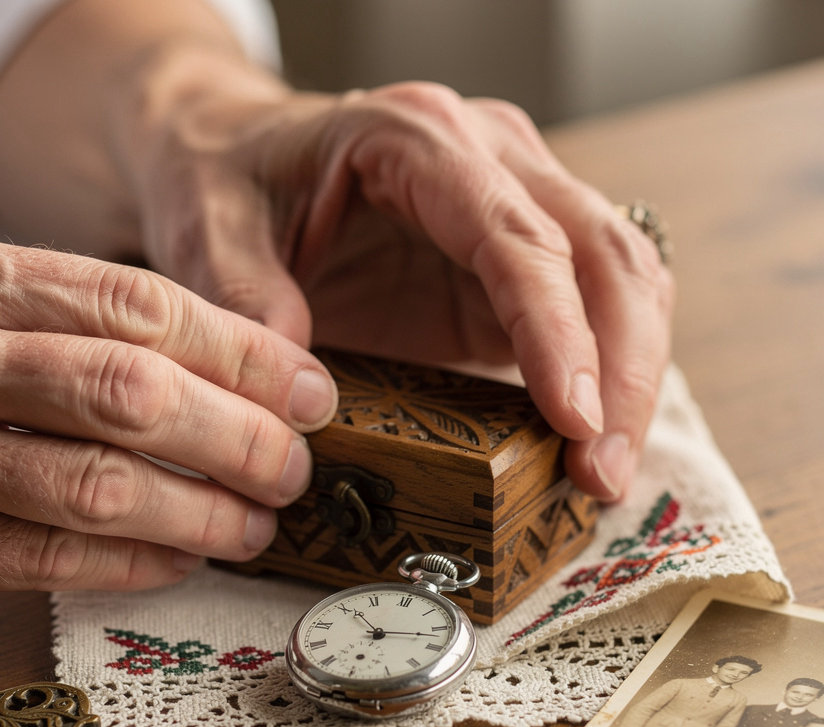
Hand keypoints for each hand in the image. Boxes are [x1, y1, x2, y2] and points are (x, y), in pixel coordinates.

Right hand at [0, 225, 336, 615]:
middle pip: (132, 393)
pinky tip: (183, 558)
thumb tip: (197, 363)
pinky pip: (48, 558)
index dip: (239, 350)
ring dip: (202, 510)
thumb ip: (44, 316)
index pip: (132, 303)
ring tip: (255, 520)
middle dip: (241, 434)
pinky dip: (134, 561)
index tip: (303, 385)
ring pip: (100, 485)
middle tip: (297, 462)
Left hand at [127, 67, 673, 500]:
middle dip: (619, 371)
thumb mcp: (209, 233)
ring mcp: (509, 203)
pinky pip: (589, 308)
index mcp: (416, 140)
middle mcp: (486, 158)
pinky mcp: (508, 260)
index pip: (517, 236)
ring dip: (628, 380)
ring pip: (620, 278)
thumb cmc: (226, 181)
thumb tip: (303, 397)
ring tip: (604, 475)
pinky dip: (603, 375)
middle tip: (603, 474)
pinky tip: (587, 442)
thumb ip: (246, 298)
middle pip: (600, 254)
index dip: (557, 332)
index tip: (572, 420)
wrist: (234, 155)